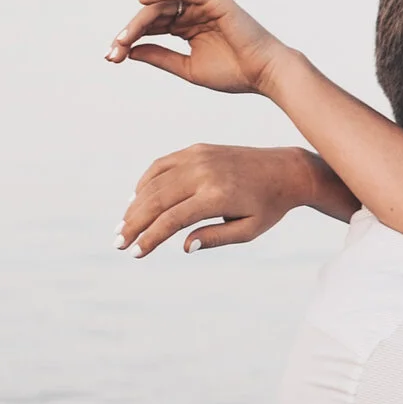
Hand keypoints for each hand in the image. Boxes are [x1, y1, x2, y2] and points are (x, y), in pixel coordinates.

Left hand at [105, 0, 283, 94]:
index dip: (131, 40)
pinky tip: (143, 2)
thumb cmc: (233, 73)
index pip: (153, 29)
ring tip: (124, 37)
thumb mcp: (187, 68)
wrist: (264, 73)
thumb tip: (129, 51)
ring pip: (164, 5)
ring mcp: (204, 6)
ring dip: (141, 20)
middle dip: (130, 32)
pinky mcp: (214, 0)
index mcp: (188, 29)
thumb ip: (160, 57)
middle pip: (154, 16)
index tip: (112, 57)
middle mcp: (194, 14)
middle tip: (114, 49)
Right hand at [118, 143, 354, 257]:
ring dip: (134, 205)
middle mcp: (204, 173)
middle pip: (156, 200)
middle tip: (117, 243)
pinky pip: (162, 165)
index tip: (135, 253)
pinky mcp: (196, 149)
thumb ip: (215, 237)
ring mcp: (198, 158)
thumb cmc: (268, 207)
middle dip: (133, 224)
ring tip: (123, 226)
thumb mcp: (248, 230)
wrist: (285, 170)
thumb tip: (183, 246)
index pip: (172, 220)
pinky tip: (136, 200)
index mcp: (217, 196)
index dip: (150, 238)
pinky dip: (145, 182)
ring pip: (154, 182)